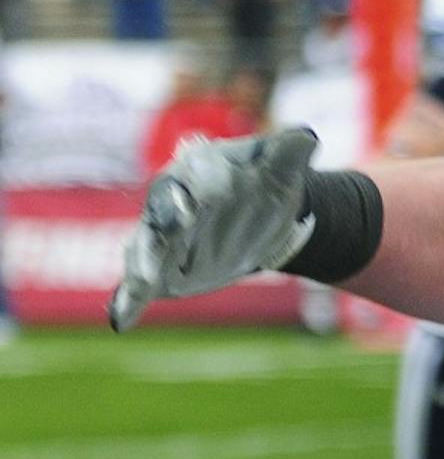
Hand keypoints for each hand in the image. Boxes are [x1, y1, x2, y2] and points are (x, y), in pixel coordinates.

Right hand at [109, 128, 318, 331]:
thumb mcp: (284, 166)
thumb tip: (306, 137)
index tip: (211, 194)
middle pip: (164, 208)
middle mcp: (172, 198)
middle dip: (168, 220)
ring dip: (144, 262)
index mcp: (200, 166)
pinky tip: (121, 320)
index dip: (206, 183)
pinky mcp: (158, 267)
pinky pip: (136, 284)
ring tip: (144, 280)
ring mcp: (162, 235)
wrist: (262, 218)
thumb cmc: (267, 183)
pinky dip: (127, 300)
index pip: (200, 173)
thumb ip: (291, 151)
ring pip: (145, 246)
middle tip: (176, 228)